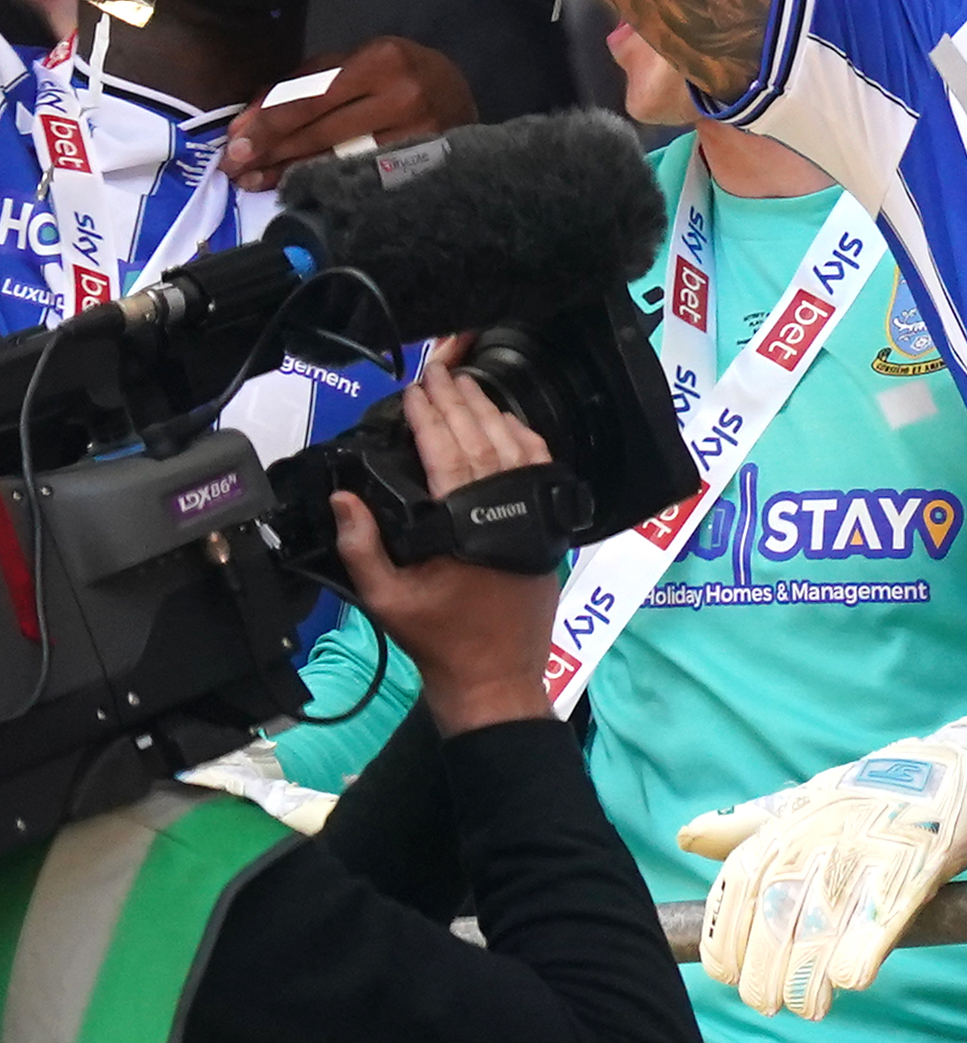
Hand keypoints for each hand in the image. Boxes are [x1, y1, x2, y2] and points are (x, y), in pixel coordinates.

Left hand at [220, 35, 478, 181]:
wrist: (459, 93)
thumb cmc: (397, 72)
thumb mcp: (352, 61)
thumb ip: (299, 84)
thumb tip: (246, 122)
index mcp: (381, 59)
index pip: (312, 97)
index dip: (269, 124)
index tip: (235, 145)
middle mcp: (403, 95)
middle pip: (321, 132)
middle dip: (271, 152)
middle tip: (234, 169)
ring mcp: (417, 133)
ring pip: (339, 159)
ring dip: (290, 173)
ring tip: (256, 181)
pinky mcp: (423, 162)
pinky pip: (361, 176)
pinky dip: (323, 182)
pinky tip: (297, 188)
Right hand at [335, 352, 559, 734]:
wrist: (495, 672)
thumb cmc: (439, 638)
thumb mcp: (386, 598)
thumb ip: (361, 546)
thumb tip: (343, 498)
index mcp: (464, 523)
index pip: (446, 453)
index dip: (430, 417)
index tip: (415, 390)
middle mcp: (505, 509)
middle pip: (481, 439)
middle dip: (458, 401)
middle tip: (438, 370)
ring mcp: (532, 513)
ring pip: (513, 446)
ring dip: (488, 411)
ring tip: (464, 383)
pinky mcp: (547, 522)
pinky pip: (538, 466)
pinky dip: (522, 436)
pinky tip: (505, 419)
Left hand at [677, 707, 966, 1017]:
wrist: (966, 765)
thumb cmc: (879, 792)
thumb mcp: (811, 799)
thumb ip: (752, 824)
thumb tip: (687, 836)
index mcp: (792, 822)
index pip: (736, 889)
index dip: (726, 941)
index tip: (730, 975)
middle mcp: (824, 834)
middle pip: (774, 919)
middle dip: (765, 974)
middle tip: (773, 1002)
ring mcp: (872, 848)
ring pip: (820, 931)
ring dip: (806, 982)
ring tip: (809, 1005)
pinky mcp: (920, 864)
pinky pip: (879, 923)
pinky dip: (858, 960)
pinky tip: (852, 980)